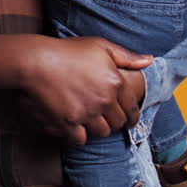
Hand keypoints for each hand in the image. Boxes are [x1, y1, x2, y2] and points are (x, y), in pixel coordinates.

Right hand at [21, 37, 151, 144]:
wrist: (36, 61)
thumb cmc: (67, 51)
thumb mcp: (100, 46)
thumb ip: (126, 56)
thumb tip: (149, 61)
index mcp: (116, 82)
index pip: (132, 108)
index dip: (131, 116)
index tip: (128, 120)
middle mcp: (105, 100)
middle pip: (118, 122)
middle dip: (114, 122)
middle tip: (106, 119)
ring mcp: (87, 112)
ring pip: (102, 132)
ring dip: (98, 129)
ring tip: (91, 123)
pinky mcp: (69, 122)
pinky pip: (81, 139)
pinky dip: (80, 136)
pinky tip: (76, 128)